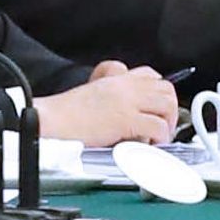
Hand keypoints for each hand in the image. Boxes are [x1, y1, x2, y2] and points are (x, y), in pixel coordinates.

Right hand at [35, 65, 180, 149]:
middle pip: (165, 88)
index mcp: (114, 79)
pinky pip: (158, 127)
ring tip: (158, 137)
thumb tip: (127, 114)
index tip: (156, 108)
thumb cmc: (63, 115)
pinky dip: (159, 138)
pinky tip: (149, 145)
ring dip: (168, 123)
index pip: (149, 75)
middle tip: (162, 126)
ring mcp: (127, 101)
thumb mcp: (90, 94)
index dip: (158, 92)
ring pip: (167, 105)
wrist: (50, 122)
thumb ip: (110, 97)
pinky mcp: (126, 120)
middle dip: (169, 109)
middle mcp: (124, 86)